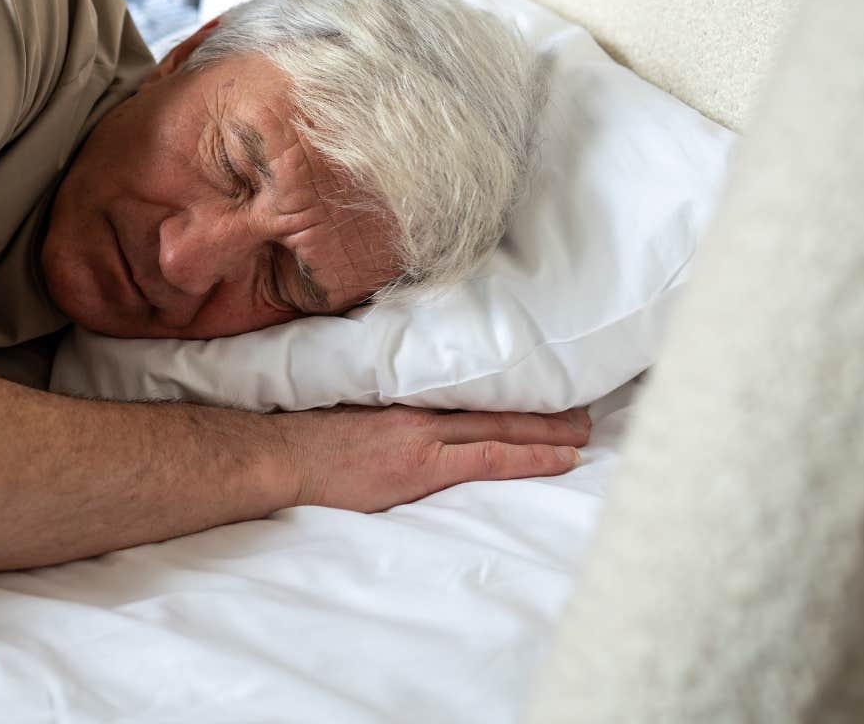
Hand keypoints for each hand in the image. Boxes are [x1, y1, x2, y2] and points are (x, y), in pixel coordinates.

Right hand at [274, 405, 591, 511]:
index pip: (470, 396)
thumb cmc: (303, 442)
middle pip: (496, 408)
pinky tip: (559, 460)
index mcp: (403, 399)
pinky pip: (489, 459)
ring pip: (503, 428)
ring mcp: (424, 438)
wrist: (279, 457)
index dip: (510, 398)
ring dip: (550, 432)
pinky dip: (530, 456)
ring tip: (584, 435)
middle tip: (585, 413)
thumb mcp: (346, 416)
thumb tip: (398, 423)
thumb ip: (380, 417)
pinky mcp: (421, 467)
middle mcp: (421, 413)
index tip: (541, 398)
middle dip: (543, 413)